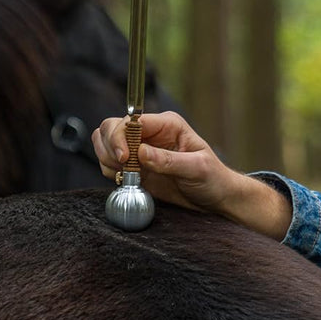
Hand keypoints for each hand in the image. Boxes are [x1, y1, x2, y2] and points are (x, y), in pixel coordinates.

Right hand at [93, 112, 290, 237]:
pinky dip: (111, 172)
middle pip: (111, 127)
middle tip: (123, 168)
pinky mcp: (134, 167)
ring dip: (108, 160)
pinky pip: (109, 164)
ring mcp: (139, 149)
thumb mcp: (197, 169)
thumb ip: (168, 161)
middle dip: (110, 147)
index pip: (131, 121)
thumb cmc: (213, 179)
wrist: (215, 198)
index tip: (124, 157)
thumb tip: (141, 153)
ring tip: (129, 176)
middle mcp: (150, 133)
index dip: (121, 136)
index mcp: (167, 125)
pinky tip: (128, 181)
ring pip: (105, 144)